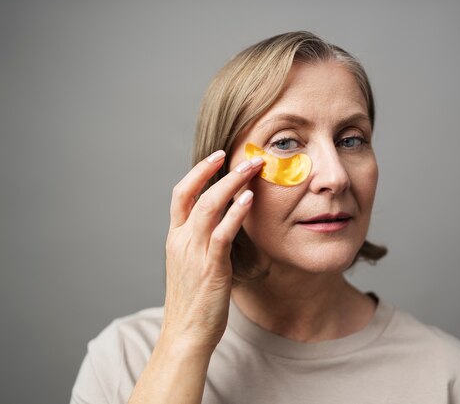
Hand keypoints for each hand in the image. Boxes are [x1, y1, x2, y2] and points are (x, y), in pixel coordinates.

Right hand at [161, 150, 262, 352]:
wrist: (185, 335)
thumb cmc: (193, 301)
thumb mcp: (191, 265)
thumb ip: (201, 241)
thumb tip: (222, 222)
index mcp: (175, 238)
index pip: (181, 194)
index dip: (198, 171)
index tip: (218, 156)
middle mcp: (181, 240)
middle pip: (196, 193)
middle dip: (220, 170)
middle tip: (246, 157)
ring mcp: (194, 253)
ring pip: (209, 206)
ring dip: (232, 183)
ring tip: (252, 168)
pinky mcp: (211, 267)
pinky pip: (222, 232)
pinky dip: (236, 212)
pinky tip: (250, 198)